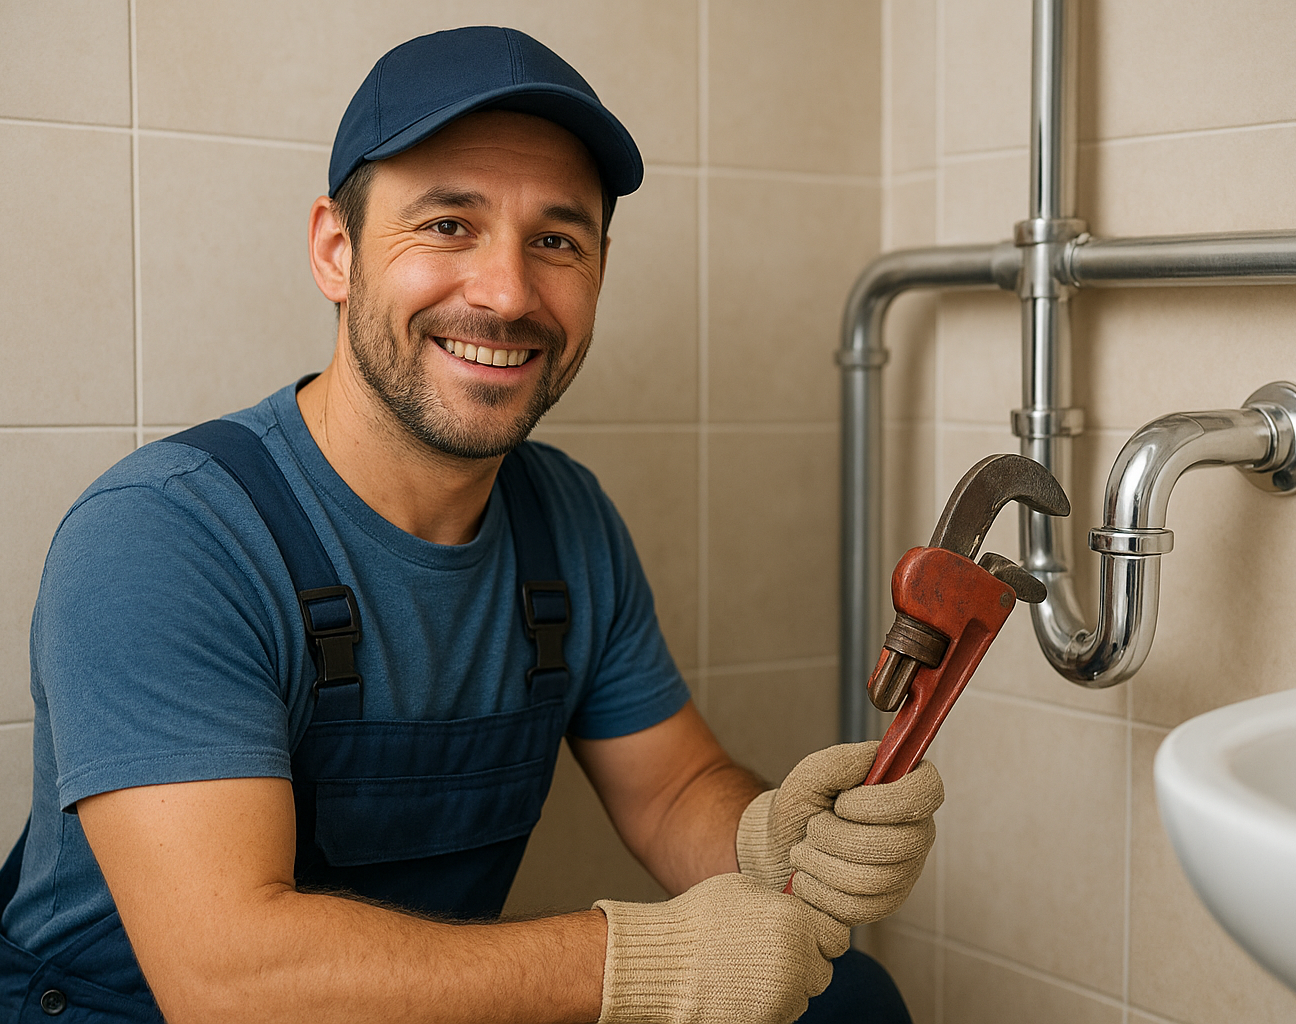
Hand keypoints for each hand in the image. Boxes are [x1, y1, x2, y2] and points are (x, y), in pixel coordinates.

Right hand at [595, 873, 848, 1023]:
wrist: (664, 963)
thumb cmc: (696, 921)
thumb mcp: (740, 889)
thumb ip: (777, 902)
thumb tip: (794, 907)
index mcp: (795, 923)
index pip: (833, 938)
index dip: (817, 938)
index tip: (804, 938)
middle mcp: (797, 961)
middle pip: (821, 972)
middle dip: (804, 965)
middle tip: (774, 958)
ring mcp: (783, 996)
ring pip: (801, 997)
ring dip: (786, 988)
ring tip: (751, 974)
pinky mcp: (767, 1022)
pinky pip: (780, 1016)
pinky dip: (768, 1007)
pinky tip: (742, 990)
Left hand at [735, 742, 942, 924]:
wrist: (777, 850)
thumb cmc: (800, 807)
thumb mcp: (811, 775)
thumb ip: (842, 761)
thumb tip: (875, 757)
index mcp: (905, 791)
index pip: (927, 791)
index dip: (885, 801)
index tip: (843, 803)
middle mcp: (916, 832)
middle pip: (898, 843)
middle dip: (838, 836)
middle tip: (813, 827)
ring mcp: (904, 873)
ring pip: (873, 879)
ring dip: (822, 863)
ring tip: (803, 851)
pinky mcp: (884, 906)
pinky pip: (857, 907)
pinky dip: (818, 891)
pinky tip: (806, 877)